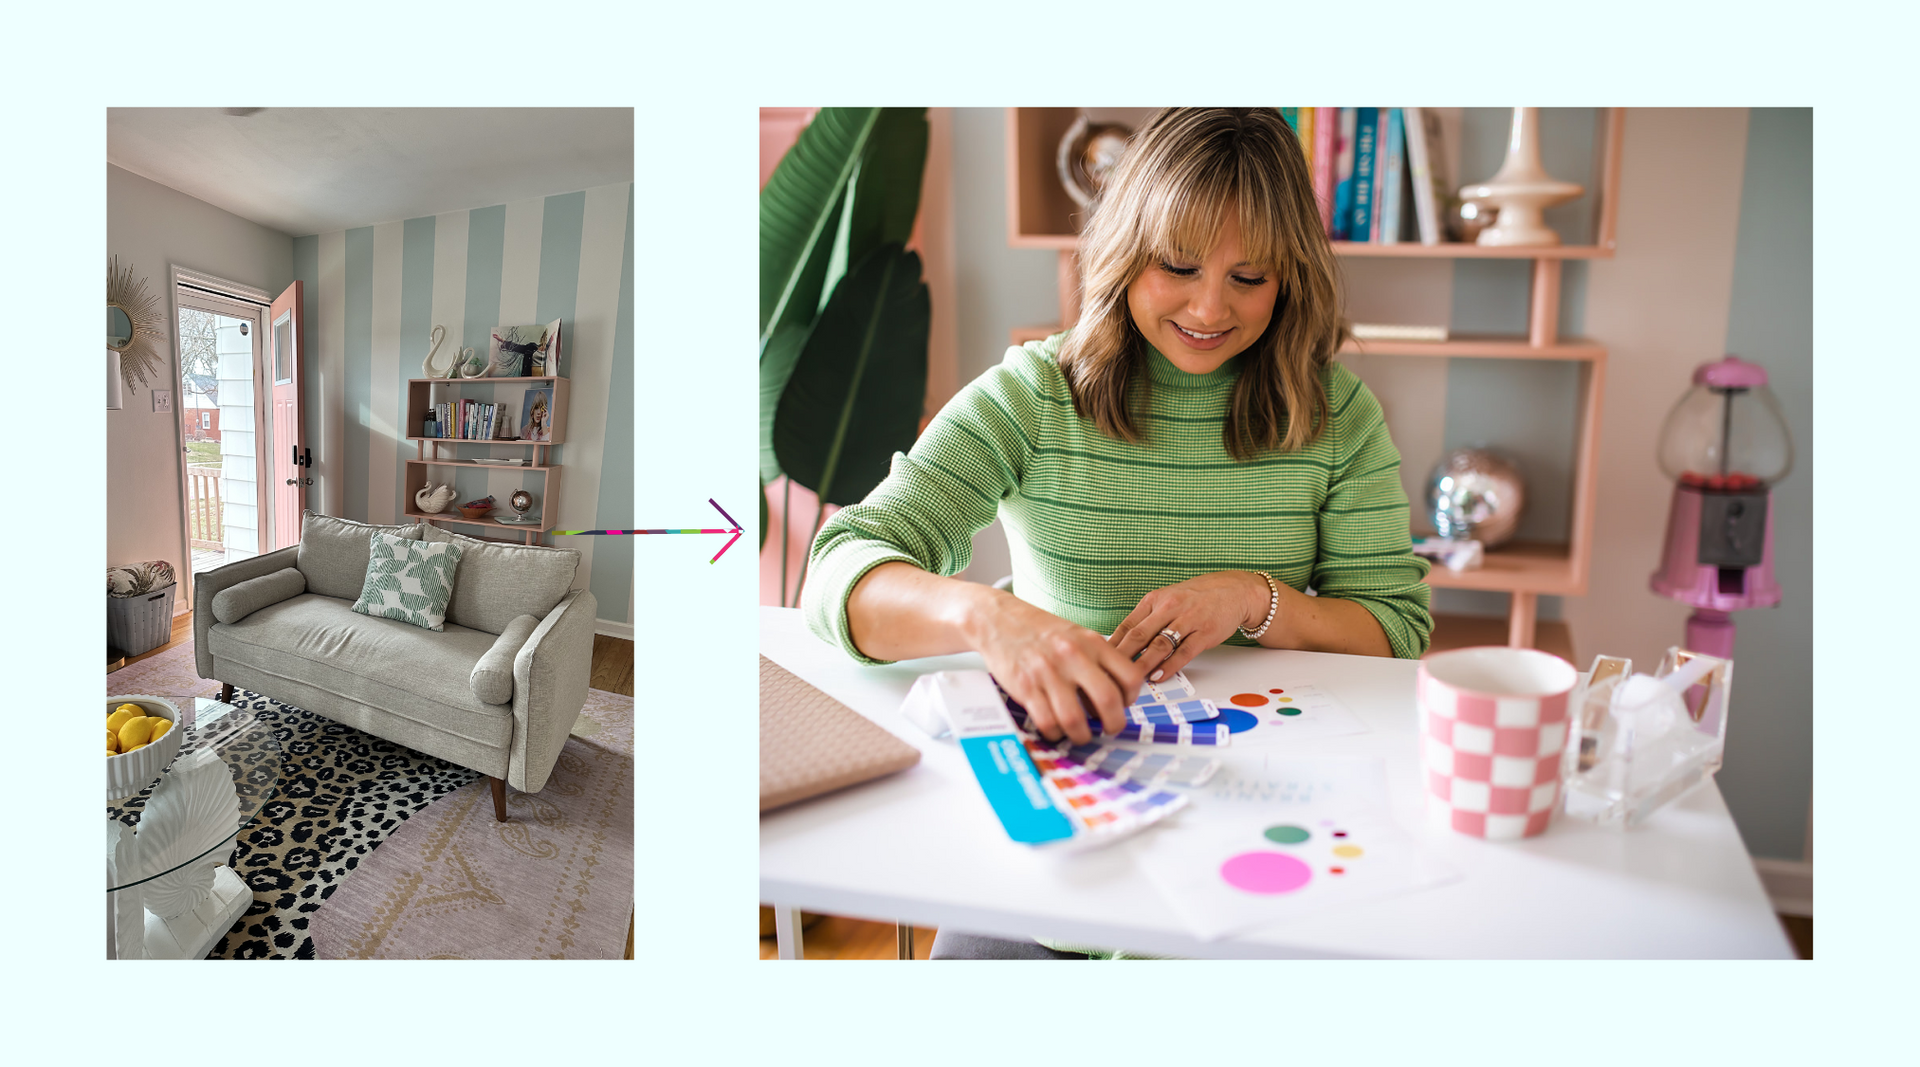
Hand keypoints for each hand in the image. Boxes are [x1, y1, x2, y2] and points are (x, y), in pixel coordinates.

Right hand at [963, 589, 1145, 744]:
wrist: (999, 619)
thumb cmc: (1040, 630)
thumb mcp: (1077, 635)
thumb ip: (1097, 660)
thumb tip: (1114, 697)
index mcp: (1092, 642)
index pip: (1130, 676)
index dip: (1132, 698)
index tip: (1124, 705)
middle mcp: (1073, 656)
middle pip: (1108, 701)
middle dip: (1113, 724)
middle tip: (1109, 729)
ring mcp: (1048, 672)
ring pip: (1076, 719)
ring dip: (1082, 735)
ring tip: (1081, 734)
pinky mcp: (1025, 686)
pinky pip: (1047, 722)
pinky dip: (1055, 733)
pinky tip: (1056, 728)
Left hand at [1109, 571, 1271, 682]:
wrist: (1233, 591)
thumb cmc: (1196, 598)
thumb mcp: (1167, 600)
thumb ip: (1147, 620)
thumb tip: (1122, 644)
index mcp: (1154, 600)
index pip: (1127, 625)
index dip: (1112, 645)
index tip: (1099, 661)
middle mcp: (1169, 607)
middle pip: (1139, 635)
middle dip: (1121, 657)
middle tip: (1108, 674)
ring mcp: (1188, 619)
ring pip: (1159, 645)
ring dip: (1143, 665)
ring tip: (1131, 680)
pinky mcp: (1205, 632)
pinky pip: (1184, 652)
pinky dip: (1169, 666)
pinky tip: (1159, 675)